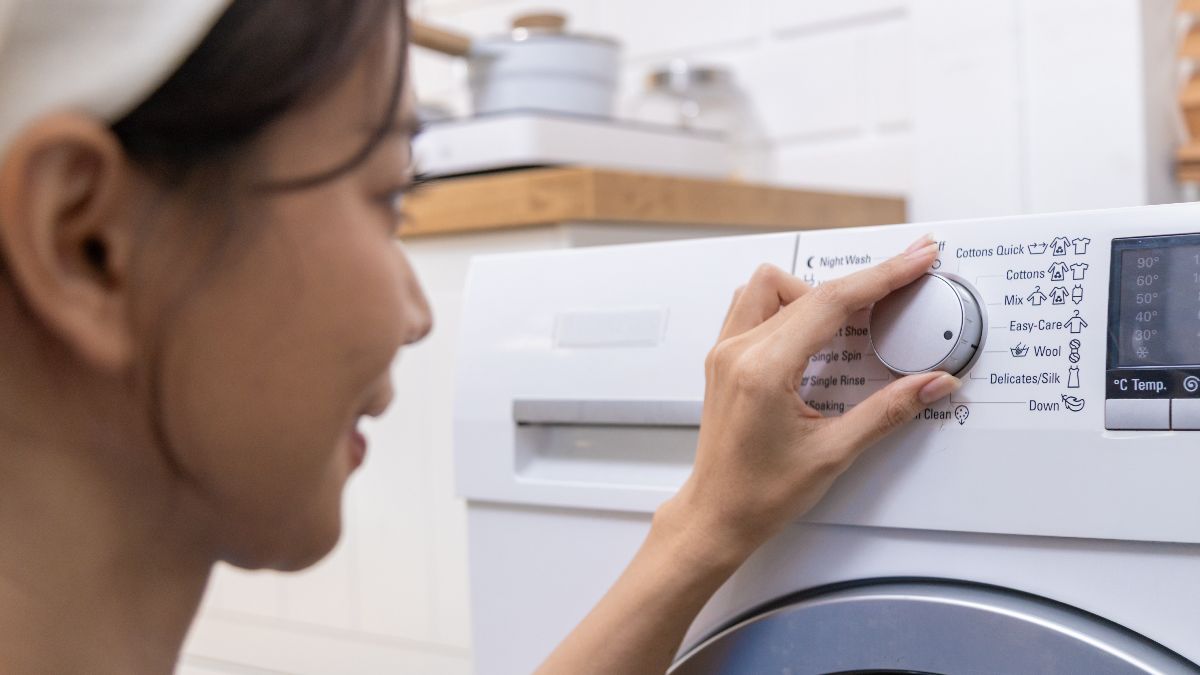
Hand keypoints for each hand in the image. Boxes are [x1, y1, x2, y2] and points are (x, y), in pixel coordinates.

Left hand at [662, 235, 959, 563]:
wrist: (717, 514)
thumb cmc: (758, 493)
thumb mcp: (833, 453)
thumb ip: (889, 411)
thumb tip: (932, 383)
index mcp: (762, 369)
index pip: (830, 301)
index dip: (881, 276)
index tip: (914, 260)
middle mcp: (737, 351)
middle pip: (806, 286)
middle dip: (860, 282)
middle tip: (899, 287)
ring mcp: (725, 352)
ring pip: (771, 286)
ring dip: (814, 292)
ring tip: (851, 319)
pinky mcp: (723, 358)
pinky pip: (755, 306)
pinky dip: (789, 306)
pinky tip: (816, 333)